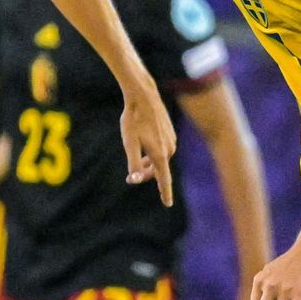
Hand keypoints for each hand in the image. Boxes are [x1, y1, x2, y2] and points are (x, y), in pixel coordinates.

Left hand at [120, 88, 177, 205]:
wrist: (143, 96)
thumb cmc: (133, 119)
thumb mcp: (129, 142)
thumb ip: (133, 162)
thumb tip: (134, 179)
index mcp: (160, 154)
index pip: (164, 179)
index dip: (165, 193)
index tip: (168, 204)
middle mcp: (169, 149)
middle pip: (158, 170)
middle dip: (145, 175)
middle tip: (130, 178)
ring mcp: (171, 140)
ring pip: (160, 159)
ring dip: (148, 164)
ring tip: (137, 159)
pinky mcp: (170, 133)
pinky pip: (162, 150)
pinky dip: (153, 153)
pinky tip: (144, 143)